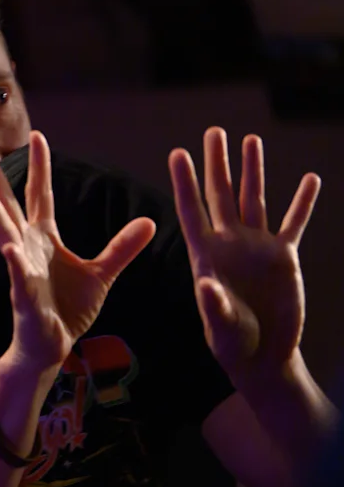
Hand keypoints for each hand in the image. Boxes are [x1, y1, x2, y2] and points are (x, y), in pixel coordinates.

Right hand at [0, 131, 156, 372]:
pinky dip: (16, 263)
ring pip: (4, 233)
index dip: (39, 166)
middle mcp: (27, 247)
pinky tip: (11, 249)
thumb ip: (121, 247)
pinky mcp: (24, 296)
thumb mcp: (102, 274)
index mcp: (44, 238)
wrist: (52, 345)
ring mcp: (22, 269)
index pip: (40, 194)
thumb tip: (150, 222)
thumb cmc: (68, 309)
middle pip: (9, 204)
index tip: (37, 136)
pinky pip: (19, 276)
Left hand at [168, 127, 320, 384]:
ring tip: (250, 139)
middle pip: (221, 194)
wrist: (263, 355)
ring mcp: (256, 247)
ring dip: (254, 170)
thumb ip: (213, 306)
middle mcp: (229, 244)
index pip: (192, 210)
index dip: (185, 182)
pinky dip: (303, 202)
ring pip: (255, 199)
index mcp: (206, 255)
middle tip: (214, 131)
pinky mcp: (284, 257)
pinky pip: (293, 223)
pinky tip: (309, 179)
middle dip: (217, 163)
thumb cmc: (233, 343)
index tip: (178, 152)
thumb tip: (206, 284)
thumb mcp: (220, 326)